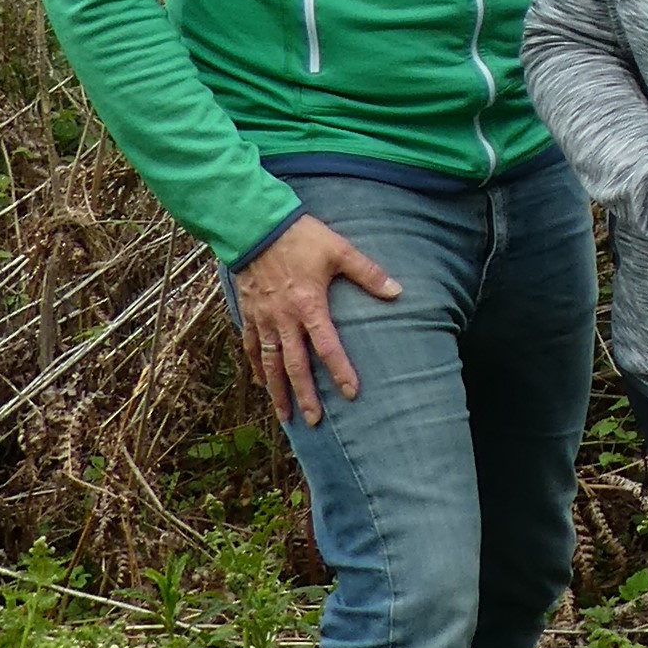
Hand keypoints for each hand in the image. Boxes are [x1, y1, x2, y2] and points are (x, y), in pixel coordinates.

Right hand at [234, 212, 400, 426]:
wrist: (255, 226)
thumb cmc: (301, 237)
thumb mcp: (339, 250)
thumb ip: (368, 273)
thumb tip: (398, 292)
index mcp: (309, 305)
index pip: (328, 346)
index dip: (340, 371)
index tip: (351, 394)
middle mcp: (284, 319)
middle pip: (295, 365)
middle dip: (305, 395)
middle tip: (314, 422)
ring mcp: (264, 319)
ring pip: (270, 364)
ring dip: (277, 391)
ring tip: (285, 416)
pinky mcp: (249, 314)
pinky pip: (252, 347)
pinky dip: (257, 367)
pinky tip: (262, 383)